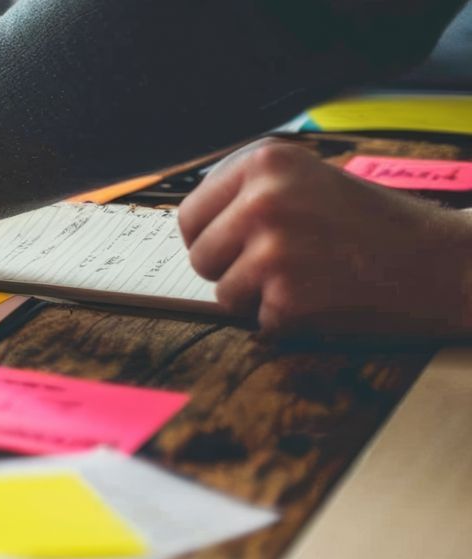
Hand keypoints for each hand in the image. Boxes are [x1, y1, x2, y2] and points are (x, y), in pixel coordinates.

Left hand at [179, 139, 471, 337]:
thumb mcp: (310, 180)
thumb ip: (252, 192)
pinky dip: (286, 321)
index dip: (208, 238)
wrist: (443, 261)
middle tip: (282, 267)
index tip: (232, 246)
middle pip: (199, 256)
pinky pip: (258, 322)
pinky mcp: (288, 297)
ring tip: (310, 278)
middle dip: (229, 270)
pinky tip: (326, 299)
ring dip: (258, 299)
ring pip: (223, 294)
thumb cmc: (376, 223)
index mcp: (265, 162)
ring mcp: (273, 249)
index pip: (190, 214)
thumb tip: (191, 223)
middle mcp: (263, 200)